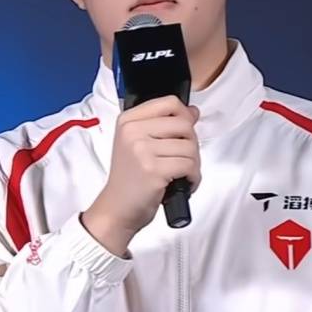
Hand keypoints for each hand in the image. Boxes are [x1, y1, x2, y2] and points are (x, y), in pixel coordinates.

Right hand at [82, 95, 200, 255]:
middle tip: (180, 160)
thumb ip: (164, 125)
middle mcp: (132, 132)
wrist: (117, 209)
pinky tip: (181, 184)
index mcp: (127, 121)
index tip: (182, 133)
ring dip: (193, 165)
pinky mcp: (154, 170)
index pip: (169, 102)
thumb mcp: (138, 144)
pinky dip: (193, 178)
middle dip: (191, 145)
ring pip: (190, 147)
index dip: (184, 117)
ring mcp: (142, 150)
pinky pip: (190, 165)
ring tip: (179, 175)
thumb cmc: (131, 179)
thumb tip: (192, 112)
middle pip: (184, 124)